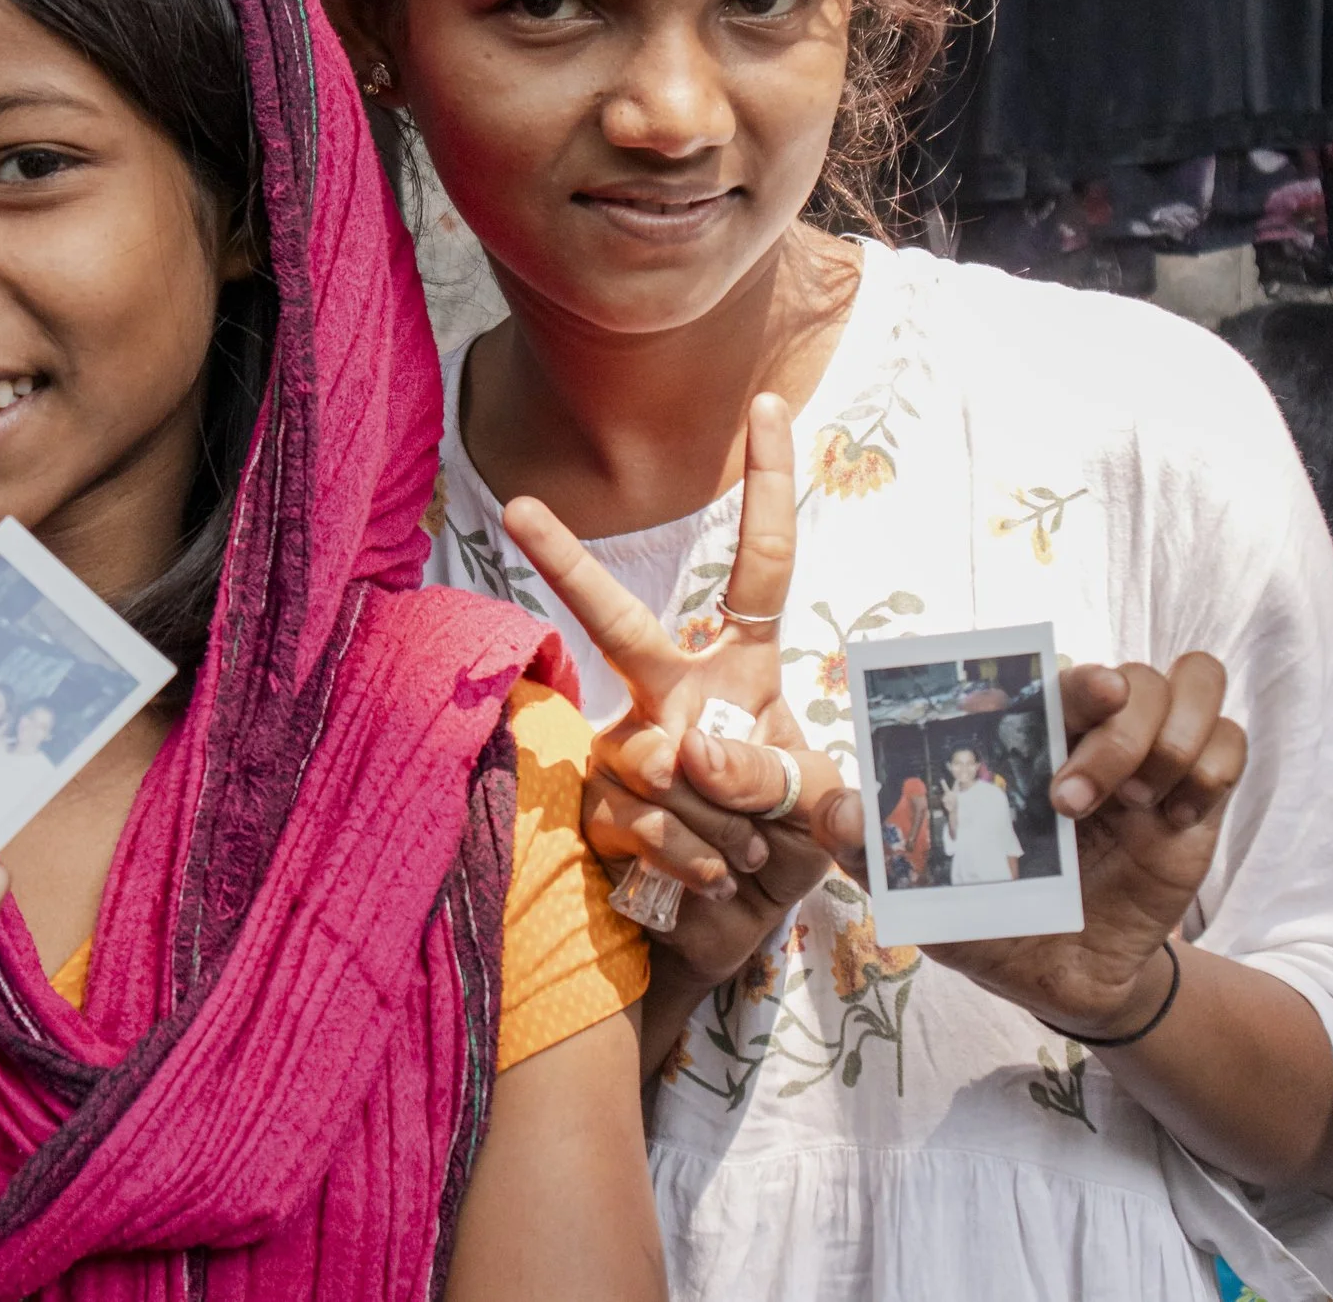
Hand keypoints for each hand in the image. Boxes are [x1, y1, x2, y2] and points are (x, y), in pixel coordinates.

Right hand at [504, 394, 846, 986]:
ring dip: (720, 818)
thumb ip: (775, 775)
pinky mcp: (596, 804)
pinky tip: (712, 874)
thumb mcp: (812, 807)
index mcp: (739, 664)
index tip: (773, 407)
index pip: (762, 566)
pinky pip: (641, 818)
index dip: (769, 488)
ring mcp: (623, 745)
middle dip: (568, 565)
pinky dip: (693, 856)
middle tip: (520, 508)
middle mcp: (670, 690)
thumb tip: (687, 751)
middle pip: (618, 621)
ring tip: (743, 850)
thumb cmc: (778, 839)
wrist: (730, 925)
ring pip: (658, 759)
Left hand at [819, 655, 1247, 1038]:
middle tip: (1076, 796)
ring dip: (1172, 739)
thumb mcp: (931, 898)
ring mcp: (1149, 764)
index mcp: (1024, 744)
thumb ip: (878, 853)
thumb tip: (834, 810)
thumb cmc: (993, 923)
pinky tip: (1177, 818)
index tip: (1091, 690)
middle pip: (1131, 675)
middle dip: (1119, 725)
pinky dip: (1213, 769)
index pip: (1055, 676)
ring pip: (1189, 683)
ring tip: (1138, 804)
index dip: (1075, 672)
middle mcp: (1090, 740)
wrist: (1063, 984)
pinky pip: (1231, 742)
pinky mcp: (1197, 799)